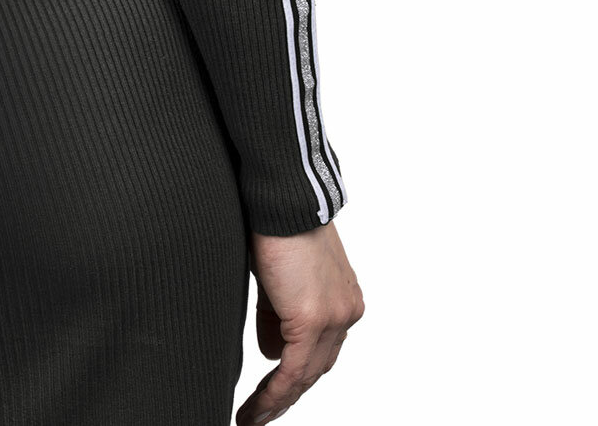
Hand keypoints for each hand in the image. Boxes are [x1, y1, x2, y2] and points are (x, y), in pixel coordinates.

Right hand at [234, 222, 363, 424]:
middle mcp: (345, 312)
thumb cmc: (277, 219)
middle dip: (286, 395)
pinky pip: (293, 370)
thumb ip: (280, 310)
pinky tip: (257, 409)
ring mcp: (333, 317)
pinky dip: (274, 393)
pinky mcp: (311, 318)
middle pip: (316, 368)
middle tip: (260, 415)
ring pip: (305, 375)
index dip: (296, 375)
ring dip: (276, 400)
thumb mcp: (280, 273)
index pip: (320, 350)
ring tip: (252, 418)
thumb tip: (273, 347)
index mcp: (342, 299)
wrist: (282, 195)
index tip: (275, 393)